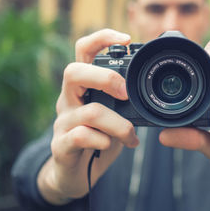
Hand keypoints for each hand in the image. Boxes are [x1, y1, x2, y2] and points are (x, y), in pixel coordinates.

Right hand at [37, 29, 139, 204]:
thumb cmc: (98, 137)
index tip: (127, 38)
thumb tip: (148, 86)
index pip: (83, 50)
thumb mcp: (112, 112)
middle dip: (106, 78)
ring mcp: (62, 122)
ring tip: (131, 136)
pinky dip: (104, 140)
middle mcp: (68, 99)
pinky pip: (81, 136)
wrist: (75, 172)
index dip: (102, 38)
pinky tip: (111, 145)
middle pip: (74, 71)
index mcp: (82, 86)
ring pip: (90, 111)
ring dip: (120, 124)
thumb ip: (123, 99)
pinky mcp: (61, 146)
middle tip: (126, 93)